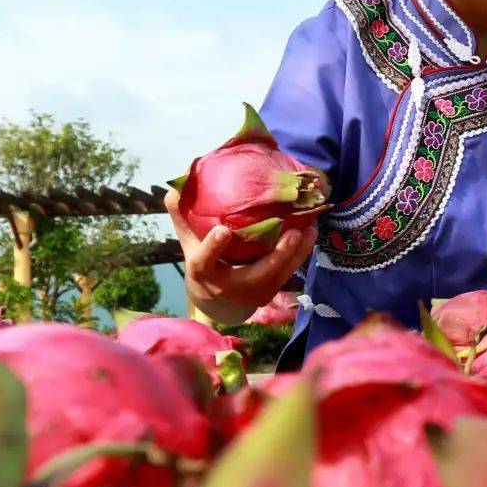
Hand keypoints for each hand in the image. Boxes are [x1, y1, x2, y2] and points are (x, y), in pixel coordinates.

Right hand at [165, 189, 317, 315]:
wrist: (216, 297)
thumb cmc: (203, 261)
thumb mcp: (189, 241)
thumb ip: (183, 217)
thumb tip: (175, 188)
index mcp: (206, 273)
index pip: (205, 262)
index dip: (213, 248)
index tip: (223, 231)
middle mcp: (231, 287)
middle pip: (257, 274)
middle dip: (277, 255)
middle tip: (292, 232)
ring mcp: (254, 292)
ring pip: (281, 274)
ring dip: (298, 252)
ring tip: (311, 228)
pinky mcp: (270, 292)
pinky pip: (289, 272)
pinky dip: (300, 253)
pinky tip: (311, 233)